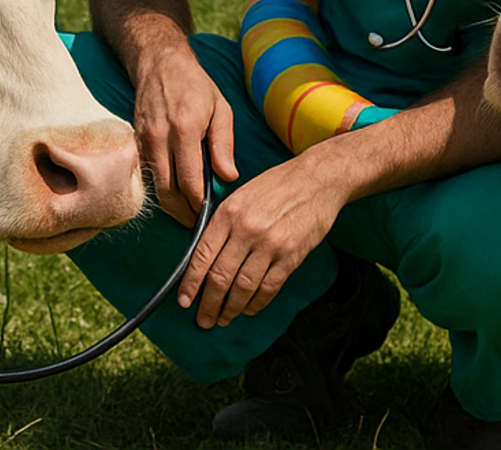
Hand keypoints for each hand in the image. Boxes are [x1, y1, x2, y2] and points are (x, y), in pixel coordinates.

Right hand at [133, 43, 238, 224]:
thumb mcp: (220, 108)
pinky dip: (159, 188)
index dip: (199, 205)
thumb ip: (224, 144)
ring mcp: (144, 139)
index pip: (190, 182)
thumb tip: (228, 178)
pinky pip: (146, 173)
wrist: (159, 62)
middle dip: (183, 213)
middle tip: (198, 224)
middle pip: (167, 192)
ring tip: (187, 213)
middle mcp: (160, 137)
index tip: (209, 215)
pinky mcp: (135, 140)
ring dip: (170, 205)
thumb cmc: (194, 85)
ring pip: (154, 186)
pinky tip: (173, 193)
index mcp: (185, 129)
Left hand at [175, 158, 344, 328]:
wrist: (316, 180)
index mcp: (228, 213)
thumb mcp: (239, 195)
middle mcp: (246, 230)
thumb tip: (204, 255)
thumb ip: (222, 222)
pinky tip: (248, 309)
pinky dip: (256, 303)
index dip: (191, 281)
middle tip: (203, 320)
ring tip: (223, 319)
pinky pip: (269, 287)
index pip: (202, 254)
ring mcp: (270, 245)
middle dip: (209, 303)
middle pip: (220, 276)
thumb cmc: (275, 186)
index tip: (184, 300)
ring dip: (231, 308)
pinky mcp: (291, 257)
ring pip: (243, 287)